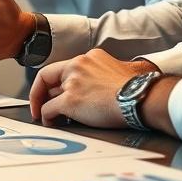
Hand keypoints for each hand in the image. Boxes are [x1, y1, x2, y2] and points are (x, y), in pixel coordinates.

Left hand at [30, 49, 156, 127]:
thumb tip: (102, 88)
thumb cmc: (137, 90)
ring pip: (48, 94)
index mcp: (89, 57)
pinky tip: (50, 122)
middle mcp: (78, 65)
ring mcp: (73, 82)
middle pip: (50, 77)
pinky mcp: (71, 100)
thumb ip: (103, 75)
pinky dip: (46, 117)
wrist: (142, 99)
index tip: (50, 91)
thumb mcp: (119, 71)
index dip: (53, 81)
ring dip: (45, 106)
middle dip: (43, 93)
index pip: (63, 67)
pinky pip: (49, 109)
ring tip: (48, 117)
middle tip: (40, 105)